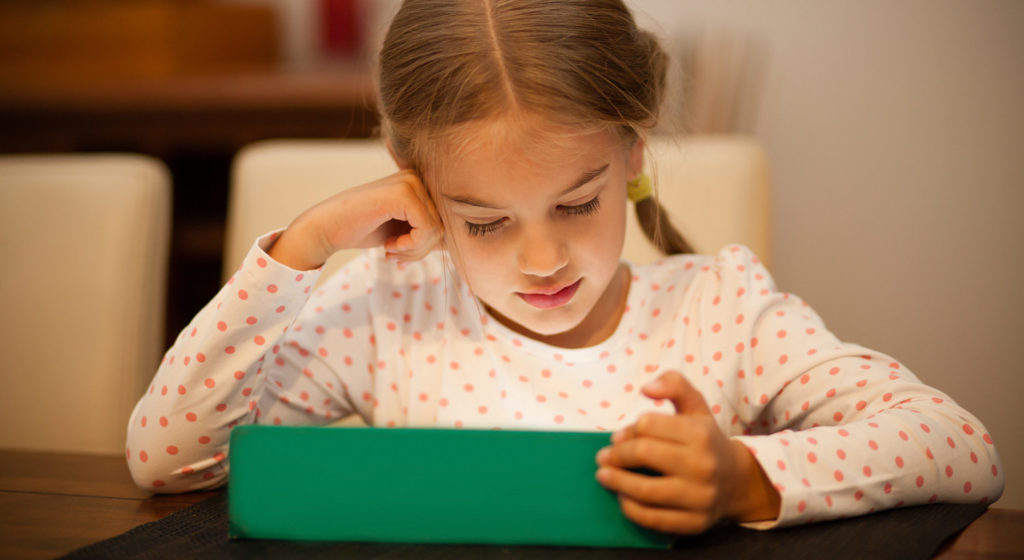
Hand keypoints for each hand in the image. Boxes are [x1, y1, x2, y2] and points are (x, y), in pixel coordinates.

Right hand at [268, 170, 443, 269]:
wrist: (326, 228)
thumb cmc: (363, 230)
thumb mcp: (405, 231)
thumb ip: (431, 231)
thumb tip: (465, 244)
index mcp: (420, 184)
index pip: (446, 221)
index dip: (431, 245)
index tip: (406, 253)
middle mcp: (417, 177)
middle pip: (445, 225)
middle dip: (423, 249)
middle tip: (397, 254)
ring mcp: (410, 182)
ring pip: (438, 229)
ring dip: (416, 250)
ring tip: (392, 250)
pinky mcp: (403, 193)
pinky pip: (427, 229)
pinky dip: (410, 246)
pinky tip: (389, 245)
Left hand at [595, 371, 779, 533]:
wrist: (737, 481)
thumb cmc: (706, 440)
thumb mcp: (696, 406)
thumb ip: (674, 384)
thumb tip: (647, 388)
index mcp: (701, 433)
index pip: (648, 425)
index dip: (627, 430)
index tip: (617, 438)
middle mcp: (703, 465)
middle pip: (644, 454)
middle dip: (616, 455)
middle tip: (602, 458)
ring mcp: (700, 497)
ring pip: (646, 490)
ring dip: (616, 482)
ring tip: (603, 476)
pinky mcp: (694, 523)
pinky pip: (653, 519)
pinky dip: (631, 508)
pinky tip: (622, 498)